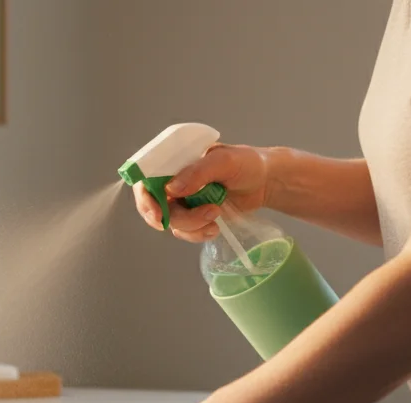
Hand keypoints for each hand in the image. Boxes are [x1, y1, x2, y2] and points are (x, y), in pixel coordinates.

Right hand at [134, 144, 269, 243]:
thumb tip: (171, 189)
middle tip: (190, 220)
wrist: (265, 182)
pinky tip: (215, 228)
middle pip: (154, 204)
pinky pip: (185, 232)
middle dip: (170, 217)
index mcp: (176, 160)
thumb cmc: (246, 163)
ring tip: (216, 213)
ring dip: (191, 224)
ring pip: (171, 221)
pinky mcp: (194, 216)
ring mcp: (184, 200)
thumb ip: (198, 173)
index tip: (157, 213)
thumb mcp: (224, 161)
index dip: (144, 196)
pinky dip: (198, 233)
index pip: (146, 176)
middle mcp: (174, 180)